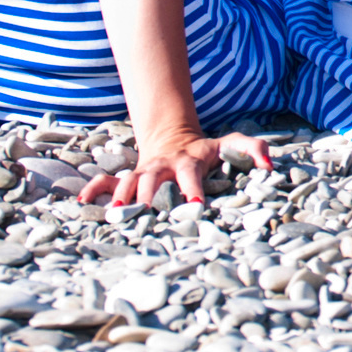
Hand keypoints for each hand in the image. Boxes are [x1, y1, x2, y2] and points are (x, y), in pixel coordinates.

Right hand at [79, 132, 271, 206]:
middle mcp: (161, 167)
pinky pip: (105, 181)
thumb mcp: (231, 143)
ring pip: (127, 182)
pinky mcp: (127, 179)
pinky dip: (93, 189)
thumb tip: (270, 166)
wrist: (173, 137)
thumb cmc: (206, 149)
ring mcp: (142, 173)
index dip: (192, 189)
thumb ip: (253, 148)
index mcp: (187, 162)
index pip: (190, 175)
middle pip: (152, 180)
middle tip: (147, 214)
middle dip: (150, 196)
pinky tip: (82, 201)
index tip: (196, 205)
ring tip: (117, 214)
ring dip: (121, 196)